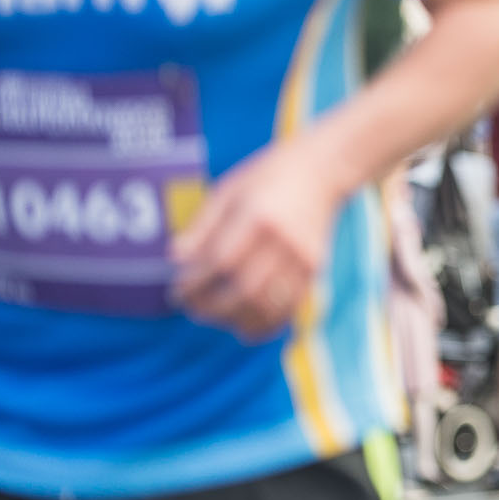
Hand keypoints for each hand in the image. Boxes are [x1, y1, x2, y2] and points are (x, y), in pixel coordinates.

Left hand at [171, 137, 346, 341]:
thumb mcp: (229, 190)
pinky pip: (289, 307)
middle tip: (192, 309)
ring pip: (268, 304)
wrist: (323, 170)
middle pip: (244, 288)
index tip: (178, 291)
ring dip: (237, 319)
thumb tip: (175, 258)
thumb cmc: (268, 176)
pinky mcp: (315, 268)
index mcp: (258, 216)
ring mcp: (303, 256)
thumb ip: (203, 226)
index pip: (221, 262)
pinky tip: (246, 328)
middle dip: (212, 306)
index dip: (196, 283)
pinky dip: (267, 324)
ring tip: (216, 318)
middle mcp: (284, 239)